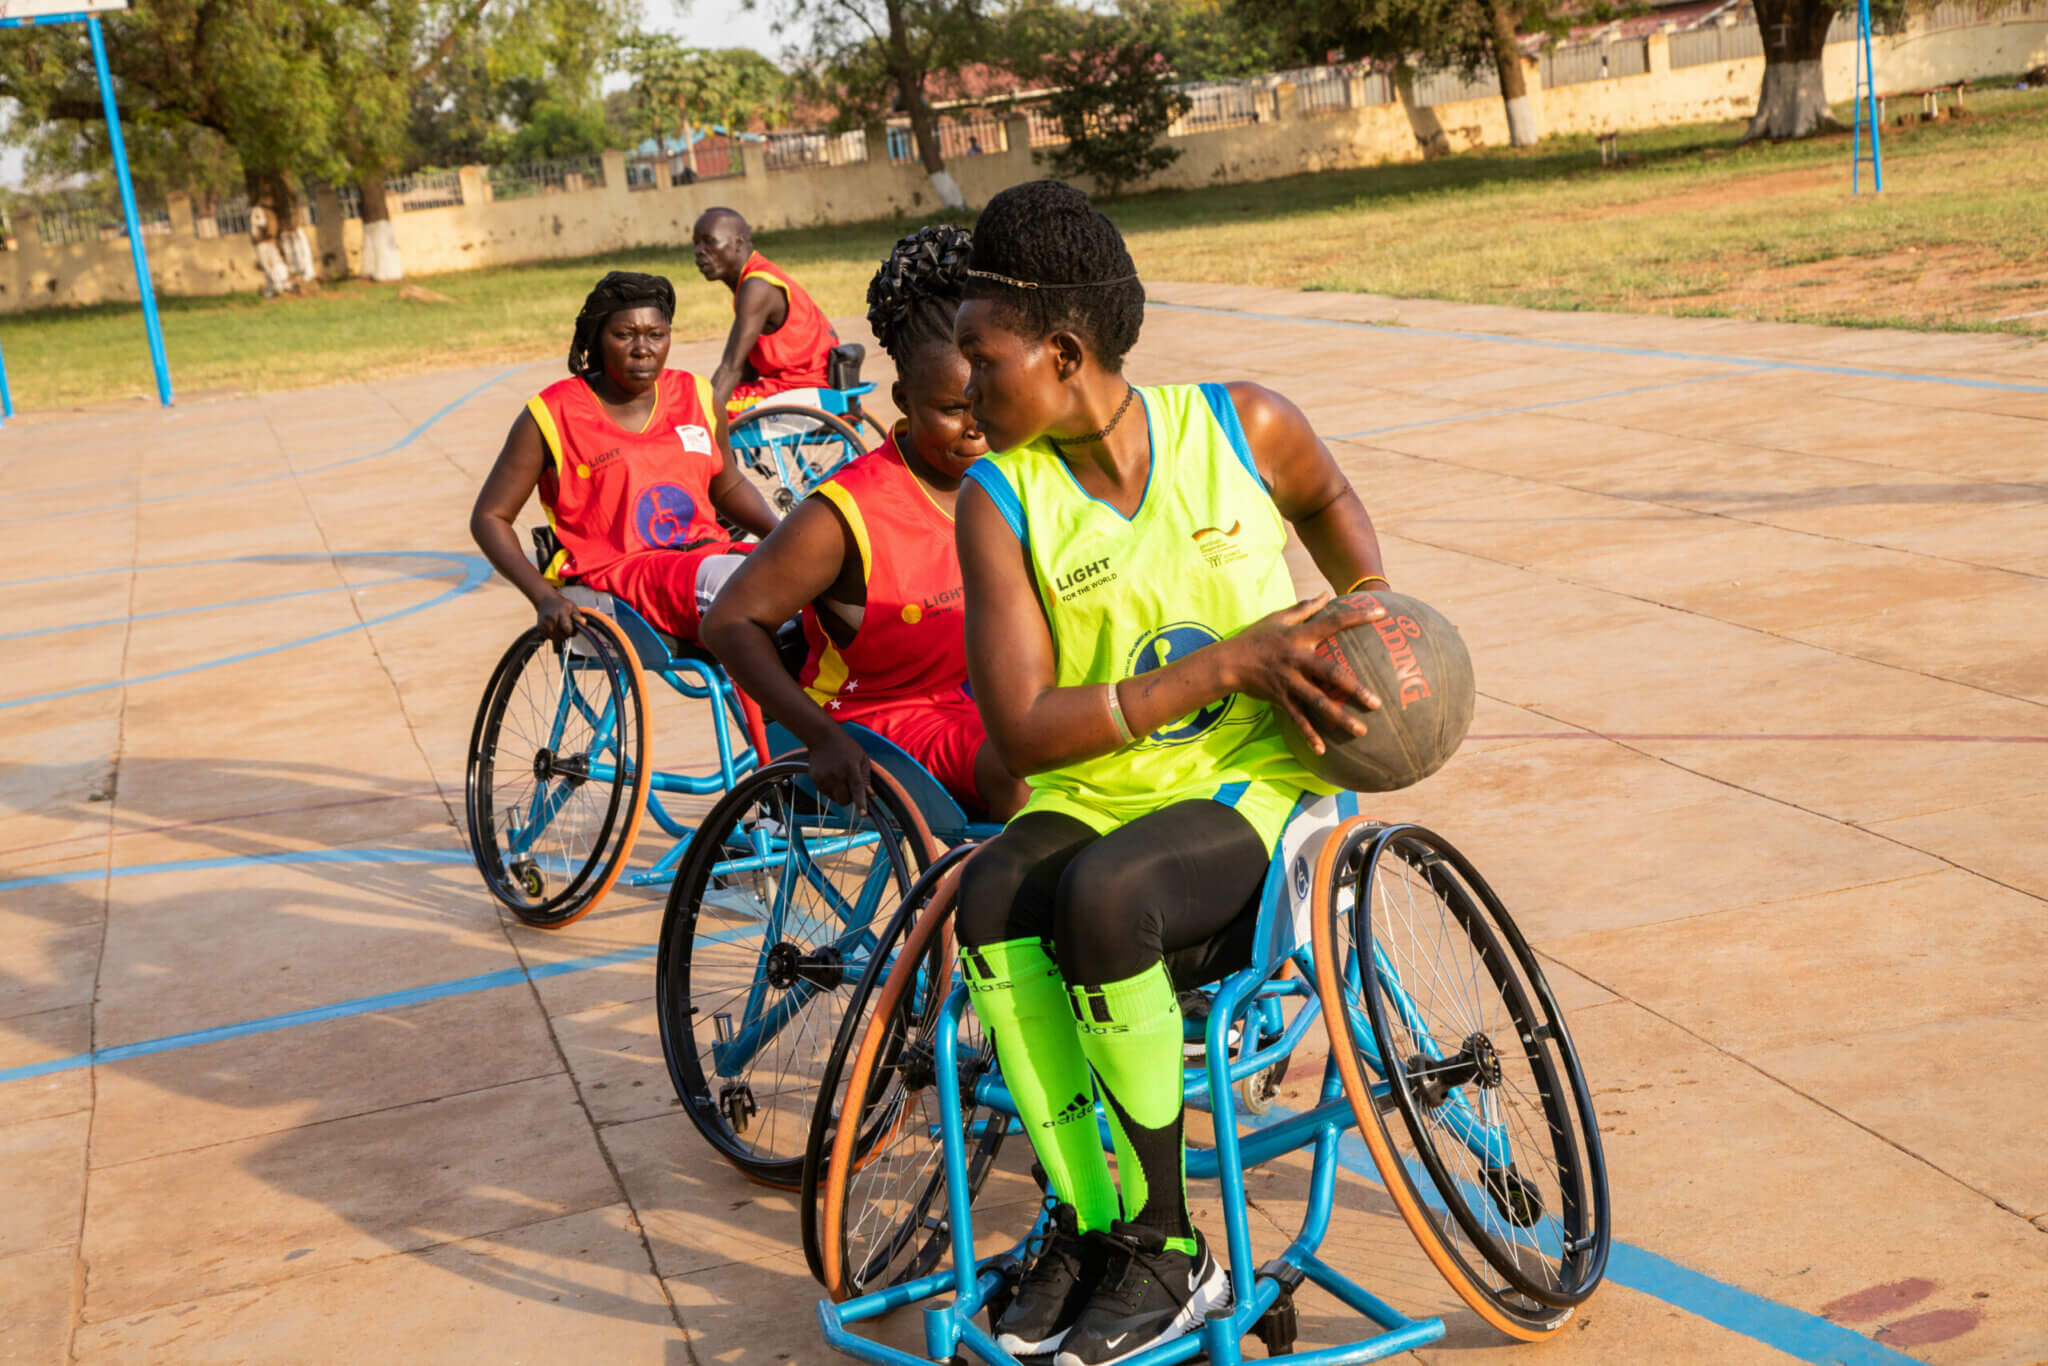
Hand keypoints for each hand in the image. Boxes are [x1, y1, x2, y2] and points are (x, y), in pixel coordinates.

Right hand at [535, 592, 582, 642]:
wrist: (545, 601)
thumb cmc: (561, 605)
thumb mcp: (572, 606)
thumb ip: (578, 616)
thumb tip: (583, 623)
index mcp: (561, 612)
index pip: (567, 628)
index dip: (572, 631)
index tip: (572, 629)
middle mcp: (551, 618)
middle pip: (562, 635)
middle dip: (567, 634)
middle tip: (568, 628)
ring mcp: (544, 624)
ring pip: (556, 639)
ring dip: (561, 636)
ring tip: (561, 628)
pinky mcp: (540, 628)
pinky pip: (550, 638)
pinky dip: (554, 636)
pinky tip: (555, 628)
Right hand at [807, 725, 871, 814]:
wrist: (823, 738)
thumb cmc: (846, 747)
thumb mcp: (862, 758)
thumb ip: (866, 778)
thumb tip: (871, 795)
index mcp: (851, 768)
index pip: (857, 789)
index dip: (861, 802)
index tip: (863, 814)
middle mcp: (837, 774)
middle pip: (844, 800)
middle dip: (849, 798)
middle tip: (850, 786)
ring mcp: (824, 778)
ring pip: (835, 799)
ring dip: (840, 793)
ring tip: (839, 777)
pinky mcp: (816, 780)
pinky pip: (826, 794)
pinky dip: (831, 789)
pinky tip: (831, 776)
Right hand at [1227, 593, 1387, 753]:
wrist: (1227, 662)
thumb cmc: (1255, 637)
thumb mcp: (1277, 618)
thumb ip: (1304, 608)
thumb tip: (1326, 594)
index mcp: (1300, 637)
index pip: (1333, 623)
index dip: (1357, 617)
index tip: (1382, 613)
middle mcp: (1297, 659)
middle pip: (1330, 673)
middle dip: (1354, 688)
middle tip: (1377, 702)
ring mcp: (1289, 681)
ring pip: (1317, 702)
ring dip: (1339, 718)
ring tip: (1361, 731)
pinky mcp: (1280, 698)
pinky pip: (1297, 719)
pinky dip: (1309, 735)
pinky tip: (1323, 750)